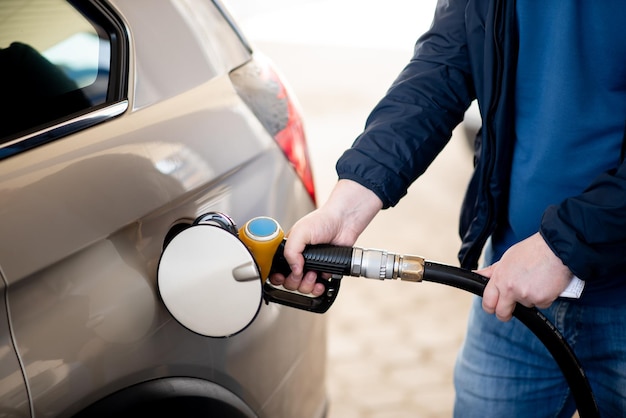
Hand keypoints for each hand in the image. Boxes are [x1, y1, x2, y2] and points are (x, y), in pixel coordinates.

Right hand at [269, 179, 381, 295]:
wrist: (344, 222)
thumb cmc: (323, 221)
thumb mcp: (301, 232)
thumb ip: (291, 251)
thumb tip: (294, 270)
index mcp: (290, 250)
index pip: (277, 269)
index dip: (277, 276)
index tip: (281, 277)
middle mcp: (299, 259)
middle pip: (289, 282)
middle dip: (294, 281)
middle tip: (302, 272)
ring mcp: (312, 267)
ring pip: (303, 288)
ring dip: (307, 285)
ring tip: (314, 273)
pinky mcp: (324, 271)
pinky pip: (318, 288)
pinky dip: (319, 289)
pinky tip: (320, 282)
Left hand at [478, 233, 573, 320]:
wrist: (556, 248)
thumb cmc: (533, 250)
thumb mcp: (507, 258)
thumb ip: (492, 271)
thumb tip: (477, 274)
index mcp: (499, 278)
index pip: (488, 302)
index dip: (490, 307)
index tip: (494, 307)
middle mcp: (510, 289)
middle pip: (502, 313)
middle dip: (505, 313)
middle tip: (511, 308)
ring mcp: (526, 296)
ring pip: (525, 306)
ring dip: (529, 298)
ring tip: (536, 281)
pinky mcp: (542, 300)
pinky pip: (541, 304)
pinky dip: (544, 297)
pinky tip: (546, 284)